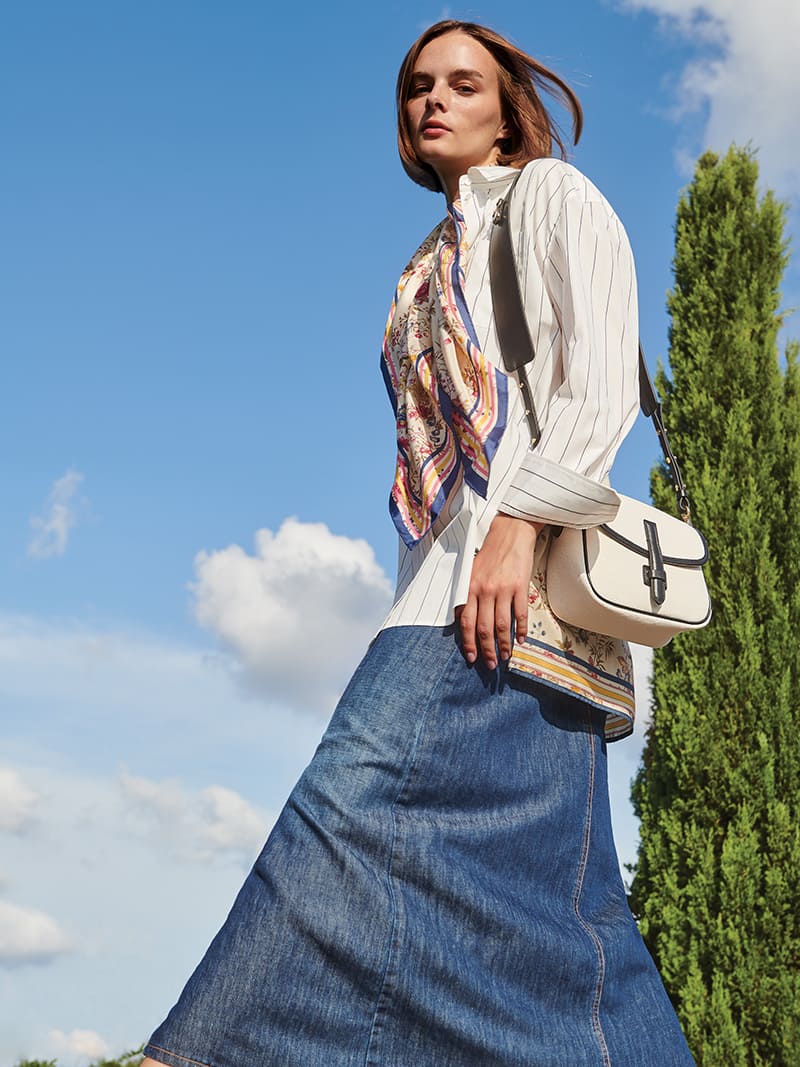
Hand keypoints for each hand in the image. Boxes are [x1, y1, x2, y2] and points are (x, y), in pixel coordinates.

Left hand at [456, 514, 543, 668]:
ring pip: (502, 625)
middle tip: (491, 664)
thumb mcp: (471, 573)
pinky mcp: (520, 587)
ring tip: (506, 656)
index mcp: (470, 588)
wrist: (511, 533)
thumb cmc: (490, 554)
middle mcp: (485, 590)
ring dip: (504, 644)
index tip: (471, 657)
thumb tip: (464, 621)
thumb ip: (467, 595)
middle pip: (484, 629)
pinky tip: (521, 640)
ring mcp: (503, 589)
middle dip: (487, 650)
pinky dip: (520, 630)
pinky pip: (520, 614)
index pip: (467, 622)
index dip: (468, 643)